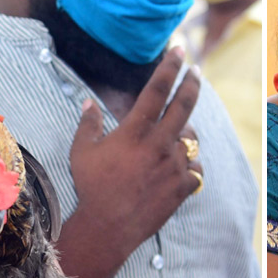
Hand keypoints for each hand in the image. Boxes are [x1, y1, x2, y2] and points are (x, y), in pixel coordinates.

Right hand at [69, 48, 202, 254]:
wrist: (108, 227)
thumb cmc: (91, 187)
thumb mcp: (82, 152)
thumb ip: (88, 124)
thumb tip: (87, 103)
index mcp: (136, 131)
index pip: (157, 90)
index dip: (169, 66)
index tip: (178, 50)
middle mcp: (160, 144)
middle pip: (184, 105)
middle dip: (192, 83)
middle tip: (196, 71)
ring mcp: (174, 166)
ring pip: (191, 140)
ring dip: (186, 133)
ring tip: (178, 134)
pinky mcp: (182, 187)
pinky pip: (196, 169)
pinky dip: (191, 166)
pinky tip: (182, 167)